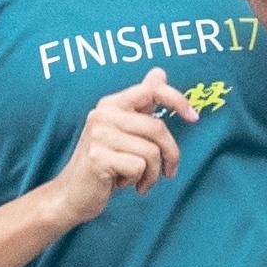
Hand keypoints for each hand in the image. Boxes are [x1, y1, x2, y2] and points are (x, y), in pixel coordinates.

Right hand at [44, 68, 199, 228]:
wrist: (72, 195)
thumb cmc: (104, 165)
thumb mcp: (124, 132)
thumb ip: (141, 105)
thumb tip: (159, 72)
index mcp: (111, 104)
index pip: (152, 90)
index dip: (177, 100)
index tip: (194, 117)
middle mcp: (103, 114)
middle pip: (157, 128)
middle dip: (171, 154)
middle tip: (169, 171)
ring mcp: (99, 135)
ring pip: (151, 152)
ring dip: (153, 173)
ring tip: (141, 180)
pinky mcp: (98, 158)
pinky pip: (139, 167)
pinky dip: (140, 181)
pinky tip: (125, 185)